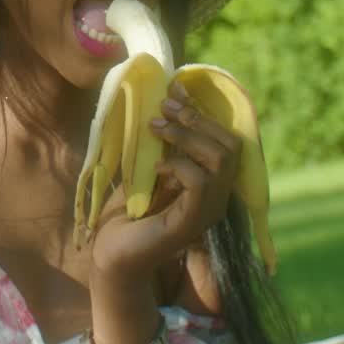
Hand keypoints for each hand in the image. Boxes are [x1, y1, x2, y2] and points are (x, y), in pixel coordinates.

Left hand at [88, 77, 241, 279]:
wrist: (112, 255)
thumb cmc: (128, 214)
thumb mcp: (147, 169)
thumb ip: (163, 145)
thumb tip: (166, 102)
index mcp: (211, 184)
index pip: (225, 139)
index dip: (203, 110)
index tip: (176, 88)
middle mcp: (217, 197)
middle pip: (231, 145)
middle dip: (198, 119)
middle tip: (164, 107)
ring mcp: (208, 211)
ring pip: (220, 159)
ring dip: (186, 136)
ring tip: (157, 128)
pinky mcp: (192, 222)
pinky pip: (200, 181)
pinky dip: (178, 166)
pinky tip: (156, 170)